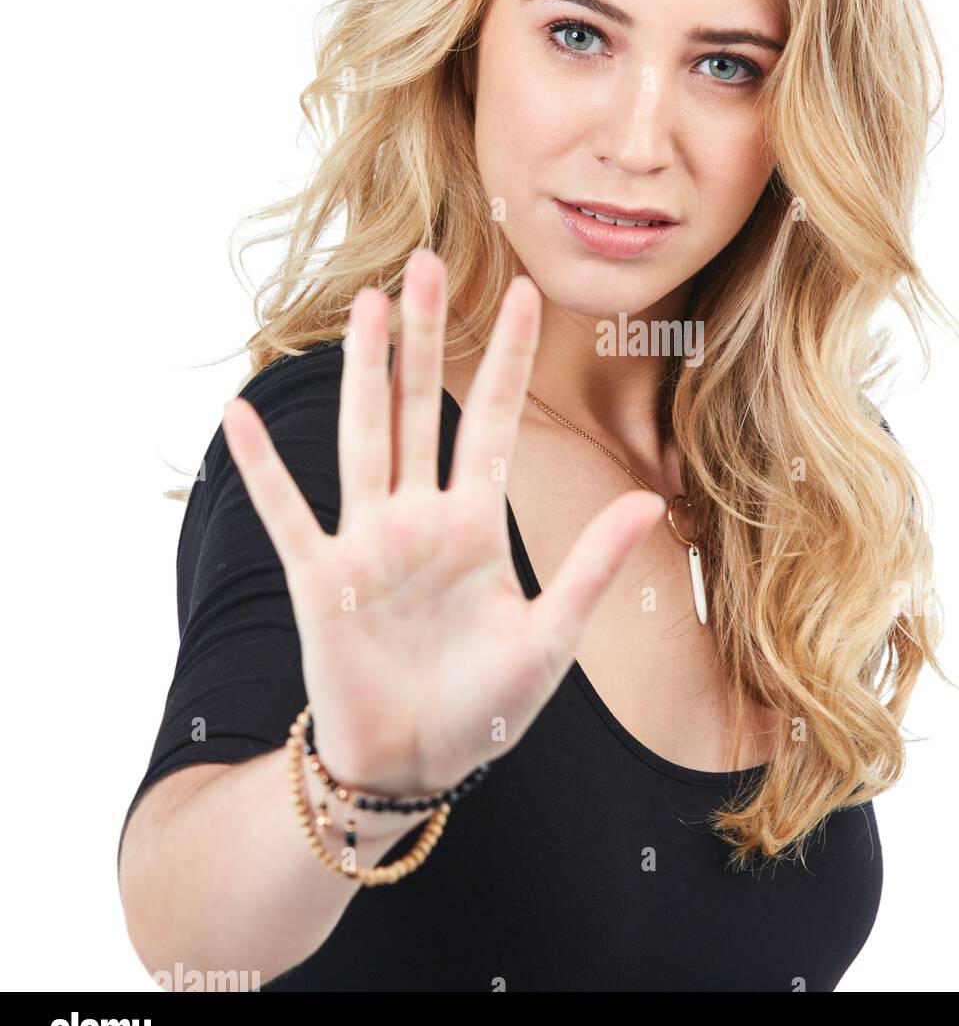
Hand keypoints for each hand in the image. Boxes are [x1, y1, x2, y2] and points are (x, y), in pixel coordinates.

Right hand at [221, 249, 665, 794]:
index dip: (511, 360)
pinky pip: (287, 512)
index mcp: (476, 525)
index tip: (528, 293)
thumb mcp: (551, 636)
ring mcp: (367, 542)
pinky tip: (241, 412)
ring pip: (364, 438)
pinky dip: (263, 467)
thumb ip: (591, 566)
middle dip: (429, 339)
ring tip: (369, 306)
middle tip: (432, 263)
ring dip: (365, 373)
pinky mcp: (319, 580)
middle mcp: (419, 518)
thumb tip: (649, 500)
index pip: (497, 423)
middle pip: (424, 409)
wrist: (416, 763)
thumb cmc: (486, 704)